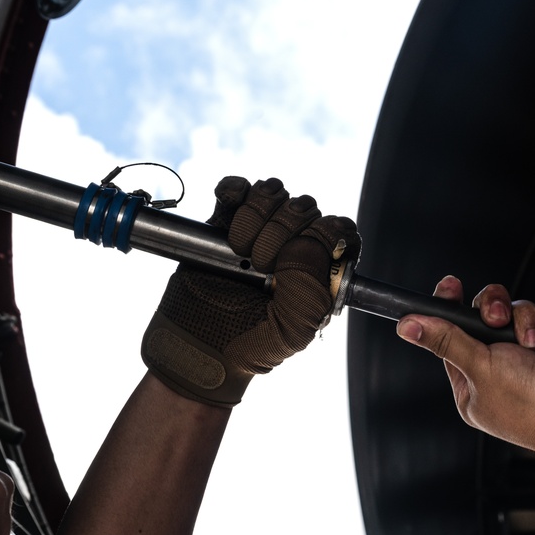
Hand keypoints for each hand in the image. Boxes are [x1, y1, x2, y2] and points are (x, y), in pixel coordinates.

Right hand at [142, 177, 360, 405]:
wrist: (195, 346)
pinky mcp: (226, 223)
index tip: (294, 258)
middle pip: (304, 206)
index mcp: (321, 270)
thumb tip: (308, 239)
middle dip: (281, 233)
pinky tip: (227, 222)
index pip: (338, 228)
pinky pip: (237, 189)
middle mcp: (296, 246)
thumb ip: (311, 285)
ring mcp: (262, 231)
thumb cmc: (250, 345)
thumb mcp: (293, 328)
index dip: (319, 235)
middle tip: (260, 266)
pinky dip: (233, 192)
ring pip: (273, 193)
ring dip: (255, 218)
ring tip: (240, 252)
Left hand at [395, 276, 534, 466]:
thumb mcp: (480, 368)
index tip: (450, 286)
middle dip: (493, 310)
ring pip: (515, 313)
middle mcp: (496, 372)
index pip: (449, 337)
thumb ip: (446, 340)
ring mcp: (526, 360)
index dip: (448, 308)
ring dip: (525, 321)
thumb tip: (407, 325)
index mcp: (471, 385)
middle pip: (482, 317)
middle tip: (498, 319)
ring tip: (533, 343)